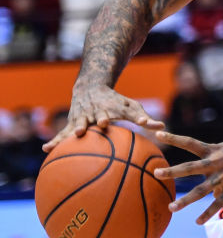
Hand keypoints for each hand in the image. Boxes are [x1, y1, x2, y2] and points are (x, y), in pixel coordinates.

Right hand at [43, 84, 163, 150]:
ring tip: (74, 136)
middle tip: (97, 125)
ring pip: (76, 124)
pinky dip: (55, 141)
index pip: (115, 113)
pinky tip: (46, 150)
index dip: (119, 117)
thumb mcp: (131, 106)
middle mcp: (94, 112)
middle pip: (95, 117)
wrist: (90, 88)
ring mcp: (81, 117)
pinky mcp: (70, 123)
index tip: (125, 122)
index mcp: (110, 109)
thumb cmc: (115, 101)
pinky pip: (61, 134)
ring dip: (75, 130)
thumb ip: (145, 118)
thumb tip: (162, 127)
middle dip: (97, 121)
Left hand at [153, 131, 222, 223]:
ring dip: (185, 200)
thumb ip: (218, 169)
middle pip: (191, 167)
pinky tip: (197, 221)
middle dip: (172, 171)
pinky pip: (218, 202)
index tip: (159, 134)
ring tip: (171, 208)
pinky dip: (207, 213)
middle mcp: (218, 162)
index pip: (190, 143)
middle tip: (156, 173)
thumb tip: (211, 194)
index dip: (174, 138)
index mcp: (216, 150)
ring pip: (202, 189)